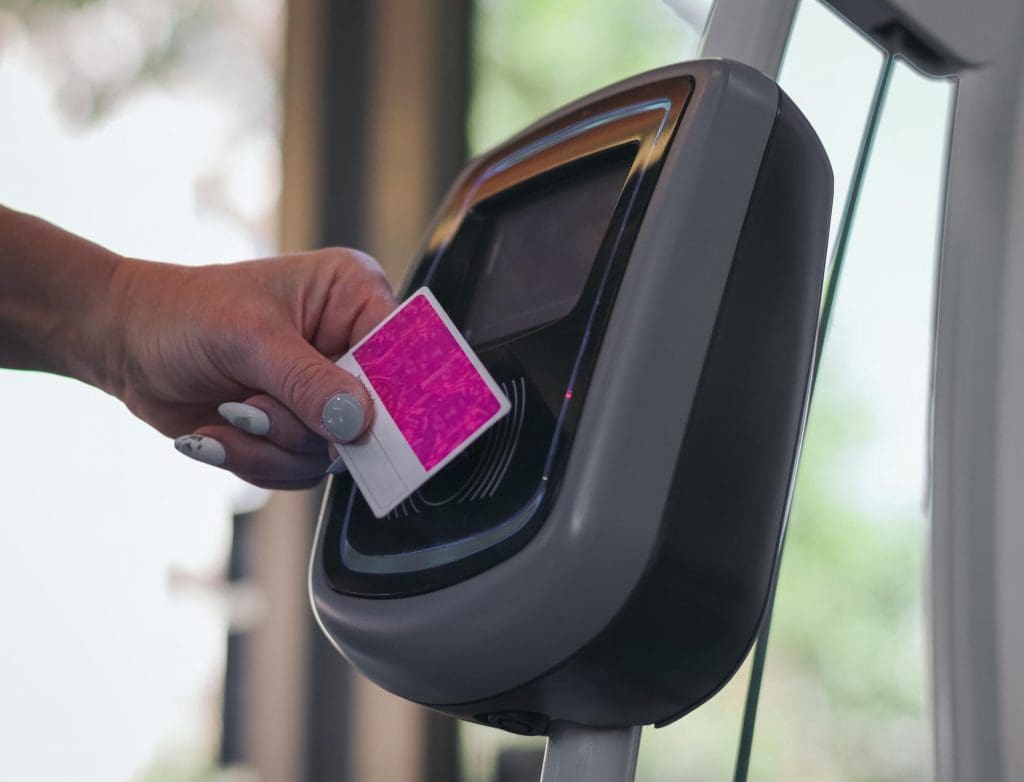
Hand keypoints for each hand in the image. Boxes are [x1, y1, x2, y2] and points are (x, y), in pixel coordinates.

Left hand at [106, 249, 395, 488]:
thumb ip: (308, 381)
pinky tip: (220, 430)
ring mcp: (324, 394)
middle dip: (307, 423)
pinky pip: (302, 471)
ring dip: (272, 444)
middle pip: (374, 414)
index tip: (367, 422)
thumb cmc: (184, 315)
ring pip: (334, 452)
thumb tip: (357, 422)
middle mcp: (348, 346)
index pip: (403, 348)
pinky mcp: (299, 431)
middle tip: (254, 407)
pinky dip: (255, 461)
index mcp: (352, 297)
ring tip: (229, 412)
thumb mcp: (248, 338)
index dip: (394, 390)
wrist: (126, 345)